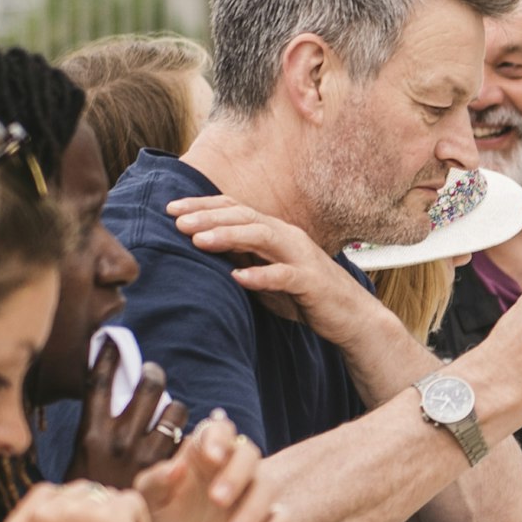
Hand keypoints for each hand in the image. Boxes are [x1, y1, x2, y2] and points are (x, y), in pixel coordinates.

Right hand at [68, 339, 177, 491]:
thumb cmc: (85, 501)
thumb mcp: (77, 464)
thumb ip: (92, 433)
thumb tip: (103, 402)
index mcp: (90, 435)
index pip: (99, 383)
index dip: (108, 357)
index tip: (113, 342)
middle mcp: (119, 441)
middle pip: (148, 386)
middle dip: (152, 375)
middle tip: (152, 377)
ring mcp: (148, 456)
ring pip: (176, 409)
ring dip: (174, 406)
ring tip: (167, 412)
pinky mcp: (172, 471)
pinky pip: (187, 439)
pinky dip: (185, 435)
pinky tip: (180, 438)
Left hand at [134, 414, 273, 521]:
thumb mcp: (148, 502)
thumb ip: (156, 481)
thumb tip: (176, 467)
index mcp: (203, 455)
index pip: (220, 430)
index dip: (219, 437)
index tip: (211, 456)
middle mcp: (231, 469)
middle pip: (248, 453)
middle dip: (235, 474)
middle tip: (216, 499)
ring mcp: (251, 495)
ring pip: (267, 486)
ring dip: (252, 510)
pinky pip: (281, 519)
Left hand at [172, 199, 418, 379]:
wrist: (350, 316)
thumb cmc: (303, 295)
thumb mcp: (264, 273)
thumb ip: (241, 257)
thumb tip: (203, 246)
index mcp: (274, 231)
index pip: (235, 210)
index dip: (204, 206)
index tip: (171, 208)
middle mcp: (287, 236)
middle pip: (245, 217)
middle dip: (209, 217)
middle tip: (177, 220)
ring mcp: (301, 257)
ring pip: (262, 237)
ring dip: (229, 236)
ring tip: (199, 240)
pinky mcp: (311, 282)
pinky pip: (284, 276)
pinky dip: (261, 275)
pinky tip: (239, 277)